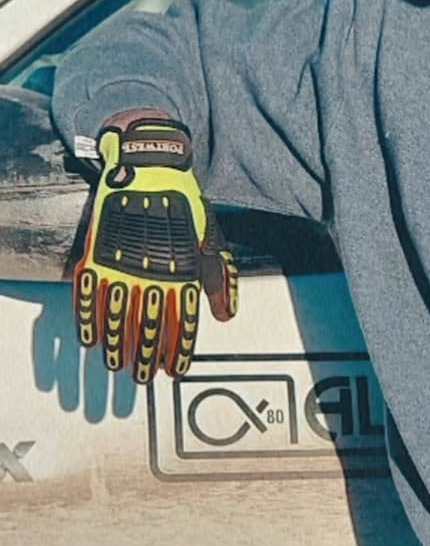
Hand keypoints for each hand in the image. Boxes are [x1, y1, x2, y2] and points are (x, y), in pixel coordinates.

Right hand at [73, 118, 237, 382]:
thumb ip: (220, 279)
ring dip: (117, 346)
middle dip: (146, 356)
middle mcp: (153, 274)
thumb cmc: (187, 204)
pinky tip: (90, 338)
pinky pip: (90, 295)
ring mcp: (123, 265)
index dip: (178, 349)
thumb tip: (225, 316)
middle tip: (144, 378)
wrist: (151, 167)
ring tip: (117, 366)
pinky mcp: (99, 253)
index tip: (175, 370)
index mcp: (184, 272)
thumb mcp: (213, 239)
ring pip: (118, 317)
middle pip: (148, 326)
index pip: (182, 322)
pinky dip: (89, 319)